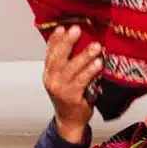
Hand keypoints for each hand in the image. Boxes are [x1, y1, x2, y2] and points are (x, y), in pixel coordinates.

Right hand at [43, 25, 102, 142]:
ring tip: (96, 46)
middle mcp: (51, 79)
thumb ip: (66, 62)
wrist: (69, 121)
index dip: (55, 39)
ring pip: (71, 68)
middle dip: (68, 42)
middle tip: (77, 29)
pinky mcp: (71, 97)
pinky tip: (98, 63)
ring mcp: (60, 88)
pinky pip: (82, 81)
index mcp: (48, 72)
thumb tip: (75, 40)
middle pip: (58, 57)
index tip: (63, 26)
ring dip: (84, 56)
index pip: (50, 52)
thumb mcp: (64, 78)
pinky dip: (90, 71)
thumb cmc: (70, 96)